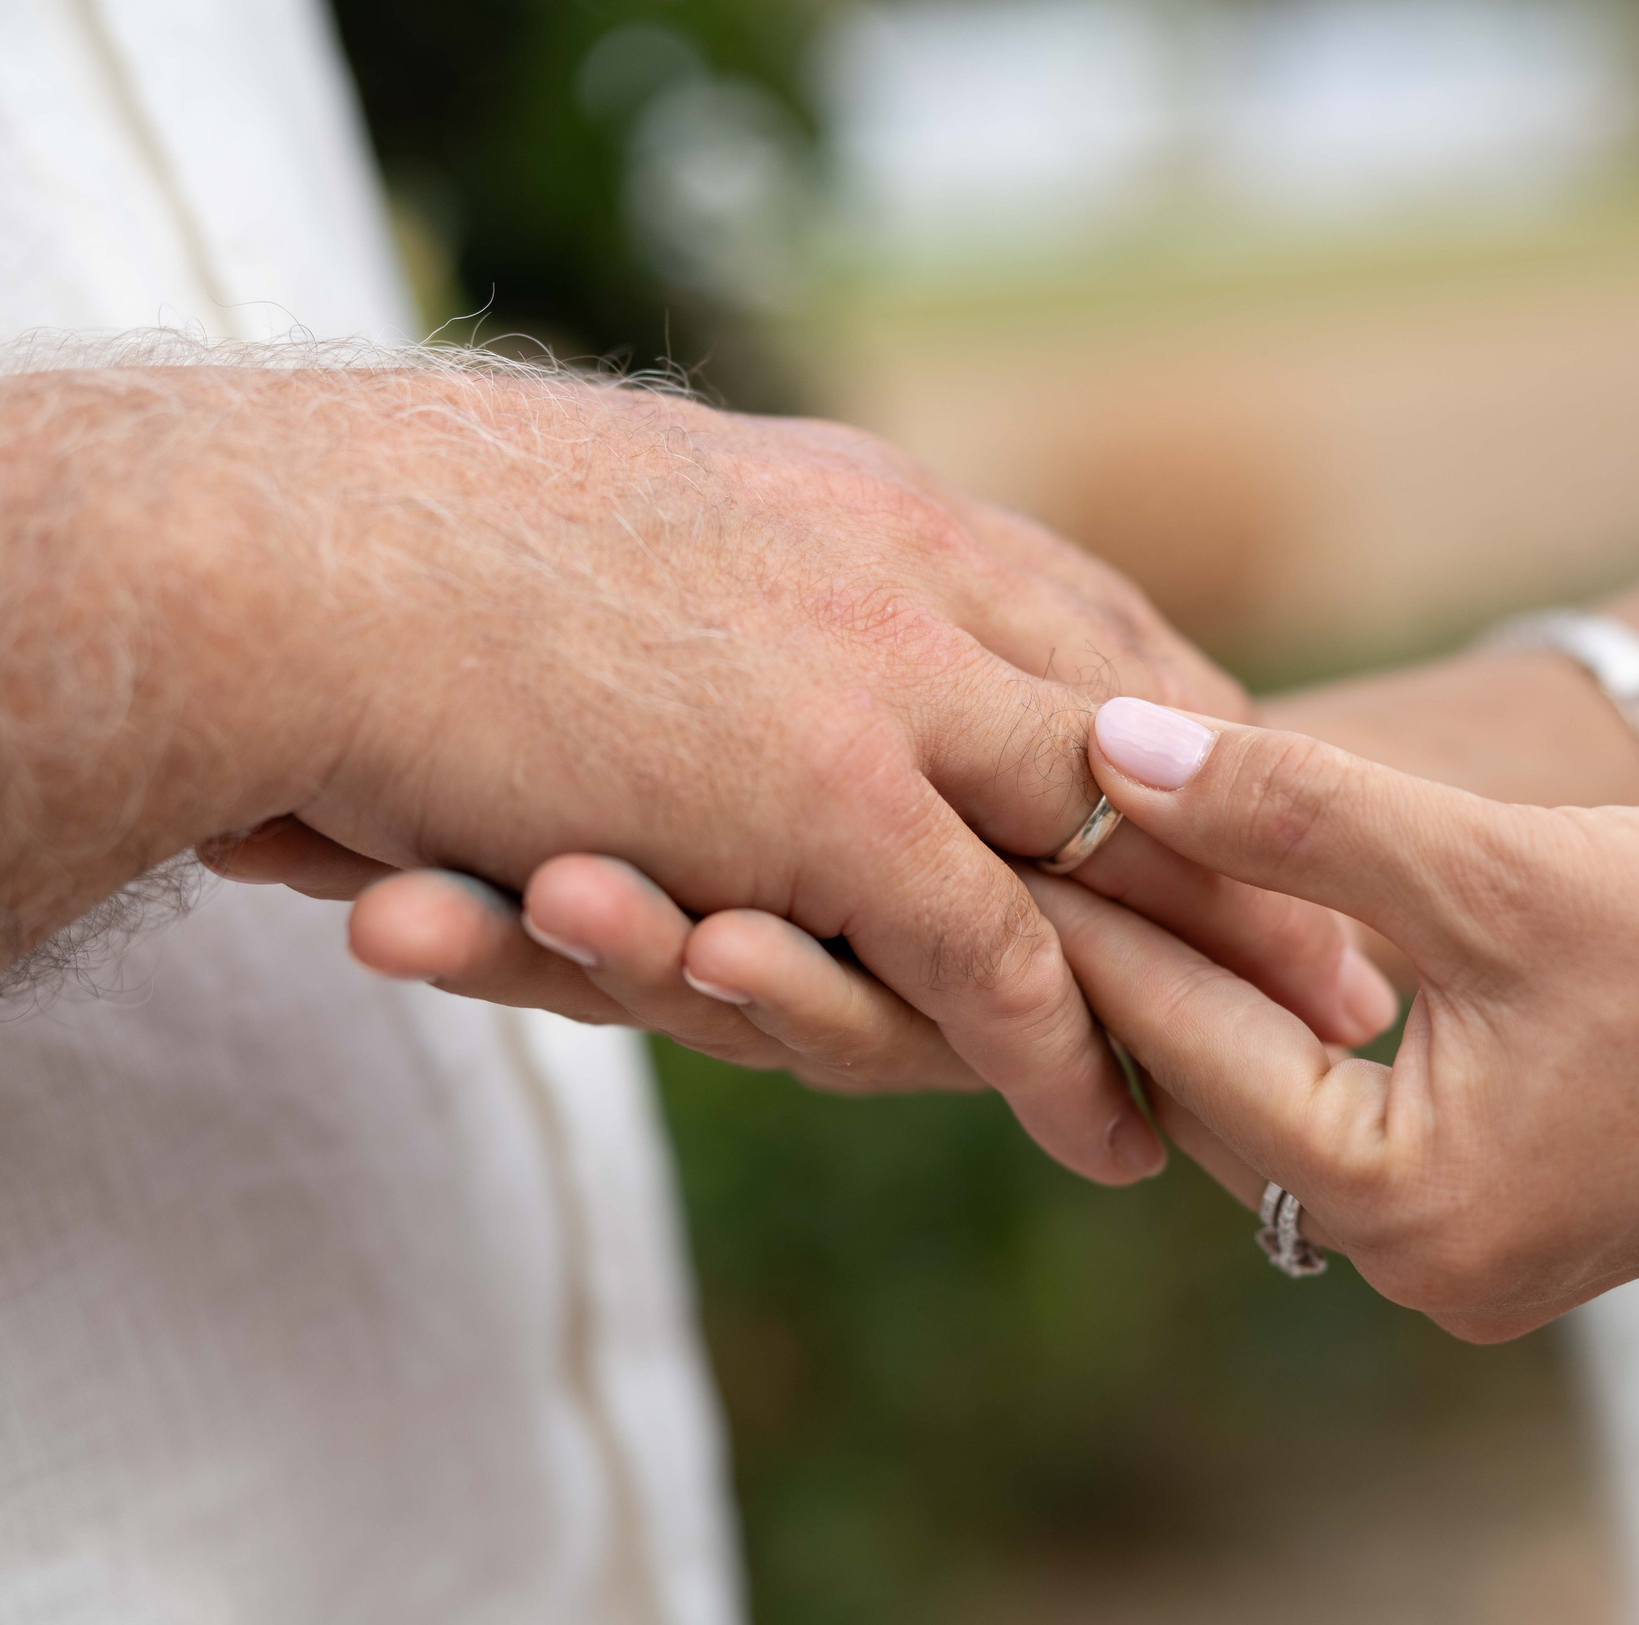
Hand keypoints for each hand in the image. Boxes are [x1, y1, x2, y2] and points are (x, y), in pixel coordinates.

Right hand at [203, 379, 1390, 1166]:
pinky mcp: (822, 797)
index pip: (1081, 624)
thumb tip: (741, 599)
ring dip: (1215, 958)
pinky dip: (1068, 1054)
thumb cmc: (404, 530)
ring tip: (1311, 1048)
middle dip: (1256, 842)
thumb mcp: (632, 515)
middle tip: (1361, 934)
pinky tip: (1120, 1131)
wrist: (277, 543)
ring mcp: (879, 685)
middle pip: (1146, 727)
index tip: (1246, 801)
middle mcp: (907, 579)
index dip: (1171, 729)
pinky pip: (990, 956)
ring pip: (1109, 847)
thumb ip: (737, 572)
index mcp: (867, 509)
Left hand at [1027, 698, 1638, 1336]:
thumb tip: (1111, 749)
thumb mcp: (1500, 863)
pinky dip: (1294, 1008)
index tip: (984, 817)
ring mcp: (1468, 1246)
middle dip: (1120, 958)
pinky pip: (1350, 1105)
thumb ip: (1295, 813)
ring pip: (1275, 1096)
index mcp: (1410, 1208)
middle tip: (1002, 832)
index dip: (1081, 917)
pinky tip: (1239, 907)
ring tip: (1096, 848)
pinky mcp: (1510, 1203)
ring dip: (1204, 976)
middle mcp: (1421, 1264)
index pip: (1183, 1046)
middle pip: (1210, 1090)